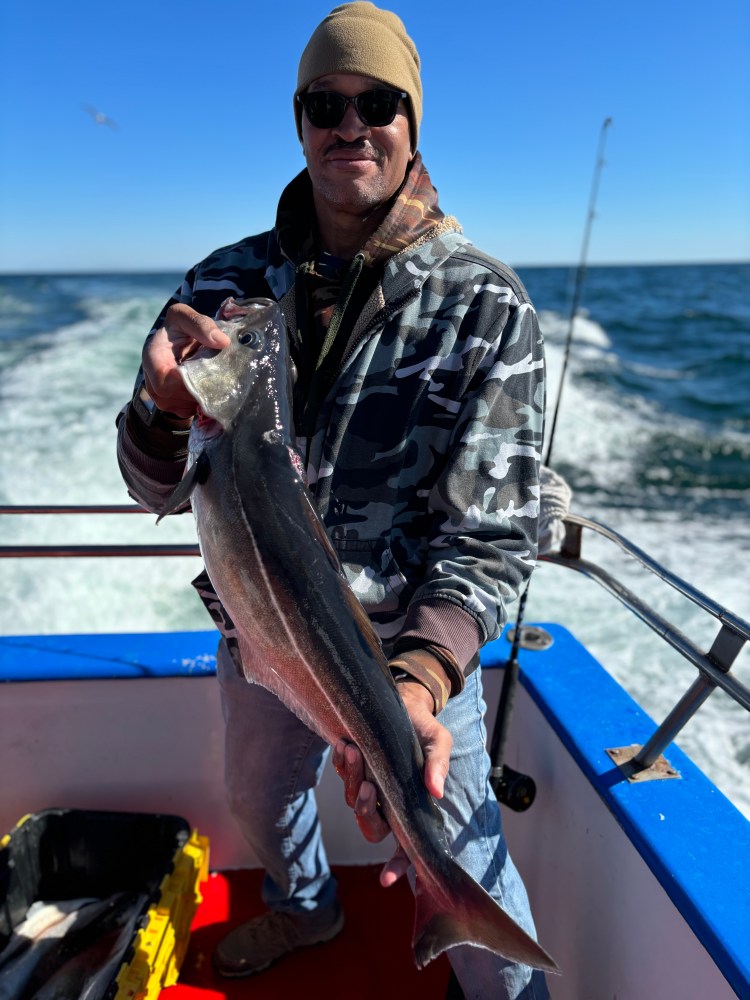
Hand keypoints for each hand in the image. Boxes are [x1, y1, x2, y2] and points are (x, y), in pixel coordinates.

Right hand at [142, 304, 229, 417]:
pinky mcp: (171, 402)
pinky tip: (211, 391)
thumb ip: (201, 324)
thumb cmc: (180, 327)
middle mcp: (151, 379)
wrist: (180, 340)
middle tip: (219, 383)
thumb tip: (221, 342)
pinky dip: (200, 404)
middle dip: (196, 392)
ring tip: (216, 385)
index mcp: (153, 357)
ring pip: (179, 407)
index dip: (186, 384)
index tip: (208, 376)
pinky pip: (185, 411)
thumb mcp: (185, 317)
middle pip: (171, 398)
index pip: (164, 382)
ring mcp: (160, 394)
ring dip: (200, 399)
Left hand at [333, 680, 451, 886]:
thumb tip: (437, 792)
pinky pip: (342, 776)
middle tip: (369, 787)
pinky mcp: (354, 770)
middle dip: (367, 812)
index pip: (406, 846)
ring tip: (356, 750)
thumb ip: (438, 764)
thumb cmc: (424, 728)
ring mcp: (370, 787)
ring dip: (352, 778)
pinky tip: (345, 745)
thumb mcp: (438, 741)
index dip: (398, 866)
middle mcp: (389, 803)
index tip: (387, 881)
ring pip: (354, 800)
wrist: (404, 702)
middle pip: (372, 828)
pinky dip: (341, 763)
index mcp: (412, 806)